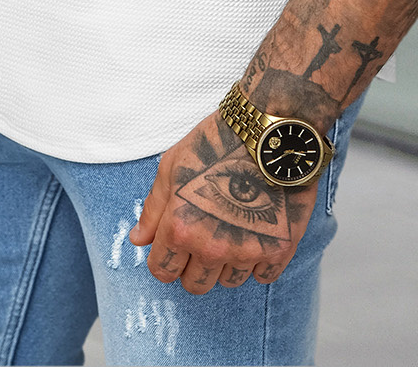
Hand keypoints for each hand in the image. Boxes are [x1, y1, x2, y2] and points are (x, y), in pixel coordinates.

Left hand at [128, 112, 318, 295]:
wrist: (267, 132)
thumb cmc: (217, 142)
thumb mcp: (172, 166)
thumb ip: (153, 209)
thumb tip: (139, 239)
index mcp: (181, 228)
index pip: (162, 271)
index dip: (165, 259)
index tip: (175, 246)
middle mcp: (212, 247)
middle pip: (196, 284)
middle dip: (194, 266)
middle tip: (205, 237)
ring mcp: (246, 251)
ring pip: (229, 281)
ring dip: (228, 263)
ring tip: (233, 229)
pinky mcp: (278, 249)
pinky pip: (263, 277)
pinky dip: (259, 262)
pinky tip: (257, 234)